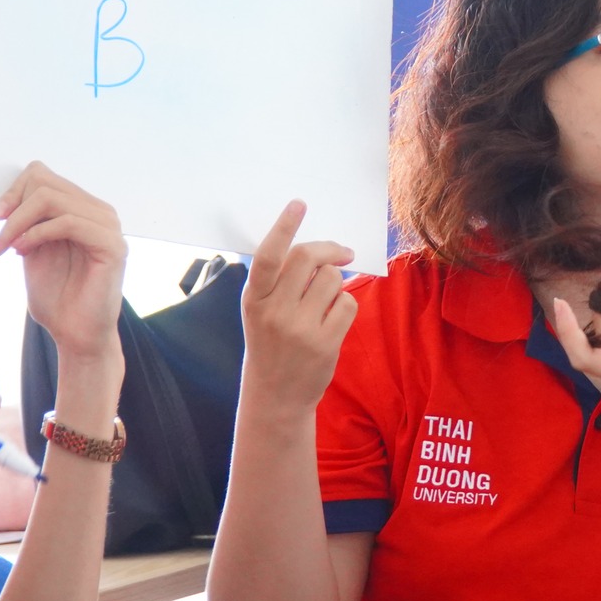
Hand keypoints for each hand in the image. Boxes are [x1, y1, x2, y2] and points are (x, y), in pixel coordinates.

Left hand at [0, 162, 126, 363]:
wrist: (75, 335)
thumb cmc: (57, 298)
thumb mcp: (33, 249)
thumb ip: (28, 222)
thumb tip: (10, 199)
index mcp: (83, 209)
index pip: (43, 175)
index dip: (14, 191)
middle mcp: (99, 212)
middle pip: (45, 183)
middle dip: (12, 208)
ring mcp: (108, 227)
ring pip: (52, 198)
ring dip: (19, 222)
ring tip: (7, 247)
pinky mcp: (111, 245)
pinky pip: (68, 222)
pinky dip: (38, 233)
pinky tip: (24, 250)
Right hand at [240, 200, 357, 416]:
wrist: (275, 395)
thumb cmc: (269, 343)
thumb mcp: (259, 310)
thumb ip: (278, 280)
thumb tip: (316, 248)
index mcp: (254, 298)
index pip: (268, 255)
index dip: (284, 227)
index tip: (299, 204)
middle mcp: (274, 311)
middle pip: (308, 257)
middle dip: (330, 248)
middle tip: (342, 252)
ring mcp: (300, 329)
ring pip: (333, 278)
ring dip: (337, 281)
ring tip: (327, 298)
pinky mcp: (325, 343)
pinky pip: (347, 303)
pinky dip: (345, 304)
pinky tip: (333, 319)